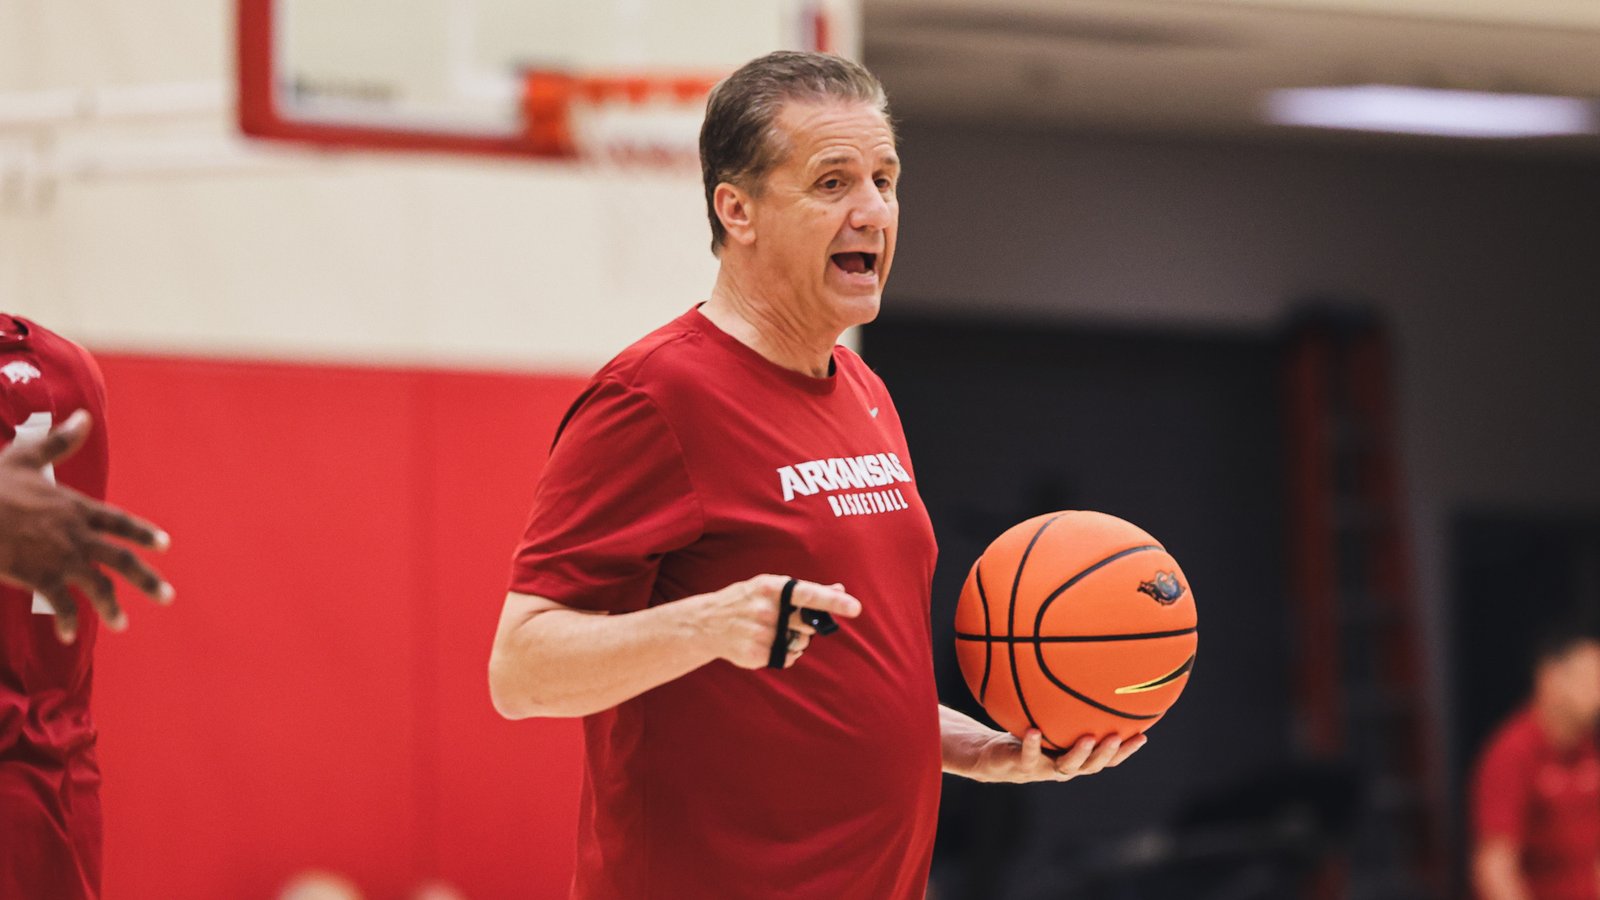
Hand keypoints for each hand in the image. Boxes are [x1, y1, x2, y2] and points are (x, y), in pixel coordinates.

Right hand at [0, 409, 172, 642]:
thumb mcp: (26, 457)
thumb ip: (59, 443)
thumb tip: (84, 416)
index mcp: (77, 507)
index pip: (120, 522)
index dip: (143, 534)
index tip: (164, 545)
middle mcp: (77, 534)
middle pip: (122, 560)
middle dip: (147, 579)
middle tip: (167, 597)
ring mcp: (61, 558)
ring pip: (98, 586)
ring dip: (111, 608)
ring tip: (123, 625)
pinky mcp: (39, 578)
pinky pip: (61, 604)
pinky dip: (67, 620)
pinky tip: (69, 635)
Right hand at [692, 575, 859, 669]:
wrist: (706, 623)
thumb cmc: (746, 600)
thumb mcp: (771, 588)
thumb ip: (806, 591)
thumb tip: (840, 590)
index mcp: (771, 588)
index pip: (808, 594)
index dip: (833, 601)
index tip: (855, 608)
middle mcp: (766, 611)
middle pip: (809, 624)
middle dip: (806, 624)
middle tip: (788, 619)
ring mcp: (761, 634)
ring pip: (801, 643)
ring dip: (795, 640)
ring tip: (771, 631)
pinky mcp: (757, 654)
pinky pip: (788, 658)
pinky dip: (784, 653)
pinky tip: (764, 643)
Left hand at [972, 729, 1146, 783]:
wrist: (994, 759)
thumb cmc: (1029, 737)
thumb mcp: (1051, 724)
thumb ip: (1069, 712)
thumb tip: (1089, 677)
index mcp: (1075, 760)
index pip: (1106, 759)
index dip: (1126, 751)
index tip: (1143, 735)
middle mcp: (1063, 768)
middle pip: (1091, 766)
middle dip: (1106, 753)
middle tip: (1118, 737)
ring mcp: (1043, 769)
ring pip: (1066, 766)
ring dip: (1078, 753)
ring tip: (1088, 737)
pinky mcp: (1021, 765)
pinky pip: (1028, 755)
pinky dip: (1032, 744)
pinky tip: (1035, 730)